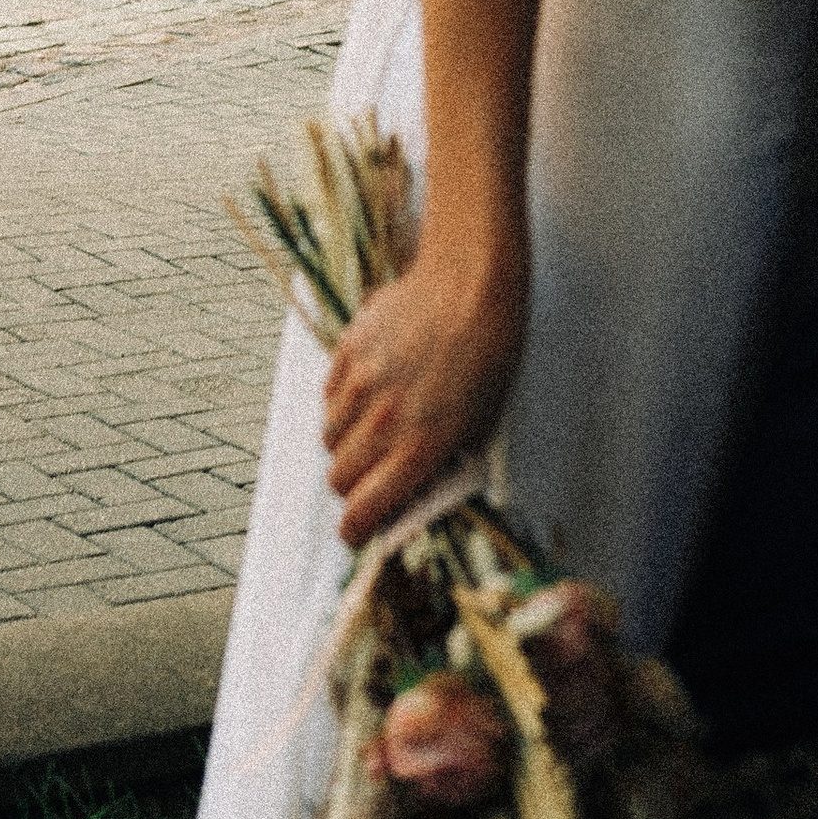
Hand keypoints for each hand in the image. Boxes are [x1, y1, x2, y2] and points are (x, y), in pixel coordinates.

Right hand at [323, 244, 527, 546]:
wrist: (471, 284)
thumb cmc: (489, 357)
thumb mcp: (480, 426)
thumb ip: (443, 464)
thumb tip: (414, 495)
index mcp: (420, 447)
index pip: (363, 510)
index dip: (355, 532)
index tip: (357, 534)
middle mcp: (383, 420)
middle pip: (338, 478)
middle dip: (351, 488)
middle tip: (369, 480)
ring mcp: (361, 383)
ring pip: (328, 437)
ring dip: (345, 445)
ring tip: (372, 430)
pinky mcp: (348, 350)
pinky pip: (328, 395)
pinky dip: (341, 404)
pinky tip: (368, 392)